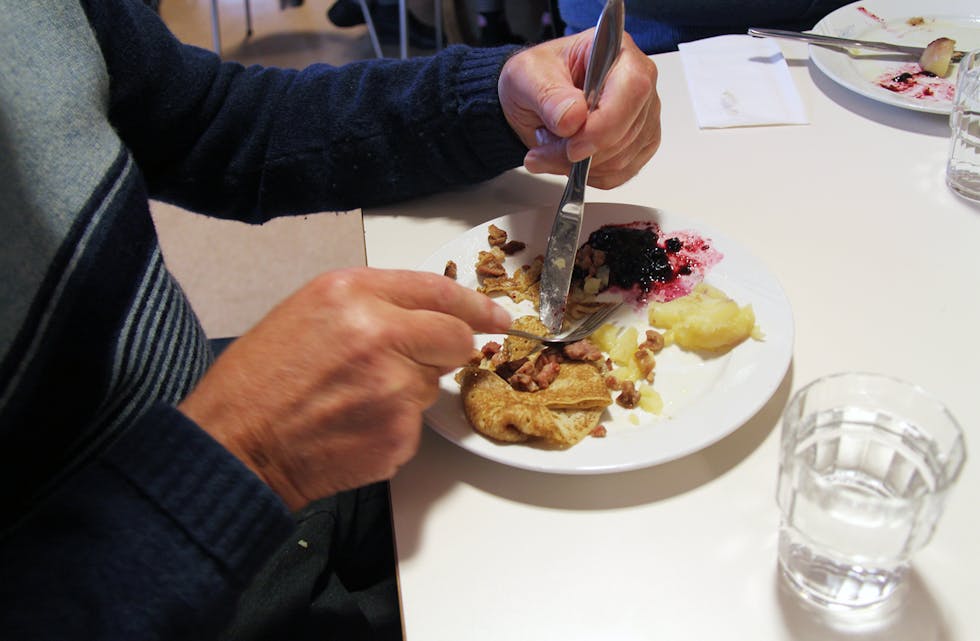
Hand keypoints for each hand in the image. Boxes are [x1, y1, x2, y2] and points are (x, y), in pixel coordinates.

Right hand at [178, 268, 510, 509]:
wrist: (235, 448)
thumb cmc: (258, 381)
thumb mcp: (306, 312)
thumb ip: (371, 305)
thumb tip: (430, 316)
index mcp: (352, 294)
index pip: (439, 292)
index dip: (475, 305)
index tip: (497, 316)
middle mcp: (380, 335)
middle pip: (455, 339)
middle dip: (447, 350)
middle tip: (411, 363)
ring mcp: (394, 389)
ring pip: (432, 385)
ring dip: (407, 389)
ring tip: (352, 398)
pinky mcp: (398, 435)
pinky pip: (414, 424)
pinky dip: (391, 426)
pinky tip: (350, 426)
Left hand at [498, 30, 660, 188]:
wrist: (535, 99)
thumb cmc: (537, 78)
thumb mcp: (526, 76)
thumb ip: (548, 95)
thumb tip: (572, 118)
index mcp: (617, 52)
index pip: (633, 88)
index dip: (606, 124)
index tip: (573, 147)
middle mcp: (639, 82)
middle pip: (629, 129)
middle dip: (583, 153)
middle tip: (543, 152)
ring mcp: (643, 115)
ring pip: (623, 158)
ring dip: (580, 167)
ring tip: (549, 151)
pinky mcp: (639, 144)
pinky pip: (621, 173)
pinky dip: (591, 176)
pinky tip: (568, 162)